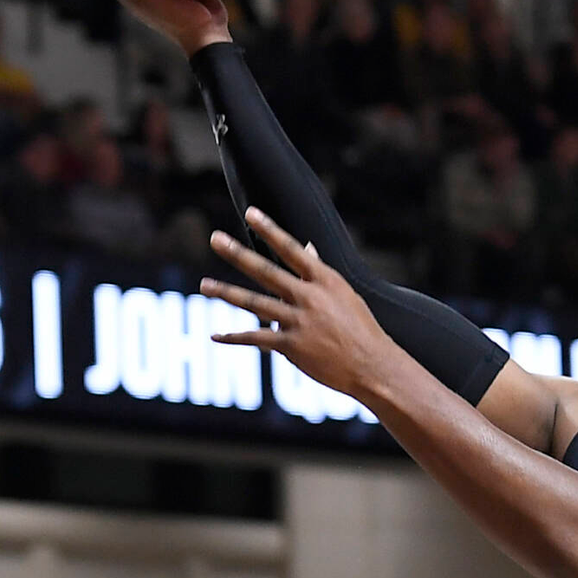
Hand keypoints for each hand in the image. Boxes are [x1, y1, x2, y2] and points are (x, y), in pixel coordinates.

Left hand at [200, 210, 398, 399]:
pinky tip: (216, 334)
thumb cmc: (361, 329)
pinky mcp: (291, 346)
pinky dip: (234, 337)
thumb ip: (319, 273)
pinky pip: (256, 338)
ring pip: (254, 303)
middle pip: (266, 271)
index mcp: (325, 280)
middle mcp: (309, 297)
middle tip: (215, 239)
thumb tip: (307, 248)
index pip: (292, 248)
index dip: (271, 229)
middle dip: (238, 254)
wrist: (372, 365)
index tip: (251, 212)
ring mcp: (299, 321)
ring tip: (204, 285)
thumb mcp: (344, 295)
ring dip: (226, 292)